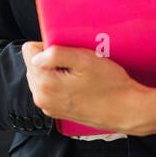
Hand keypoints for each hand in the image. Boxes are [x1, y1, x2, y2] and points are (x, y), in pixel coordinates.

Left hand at [21, 41, 155, 136]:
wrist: (126, 110)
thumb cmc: (111, 84)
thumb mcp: (86, 60)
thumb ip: (56, 54)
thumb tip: (36, 55)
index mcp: (45, 83)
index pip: (29, 51)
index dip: (48, 45)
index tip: (67, 51)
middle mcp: (41, 97)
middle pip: (33, 64)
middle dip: (51, 60)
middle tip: (76, 63)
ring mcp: (48, 106)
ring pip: (40, 76)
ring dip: (55, 71)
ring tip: (79, 74)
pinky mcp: (56, 111)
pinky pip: (49, 89)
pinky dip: (60, 83)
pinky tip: (78, 84)